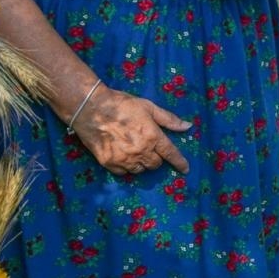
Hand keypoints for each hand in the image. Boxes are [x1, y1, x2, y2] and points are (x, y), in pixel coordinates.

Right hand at [72, 83, 191, 174]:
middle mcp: (140, 151)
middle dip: (156, 158)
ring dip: (141, 163)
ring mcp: (124, 159)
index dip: (179, 163)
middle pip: (155, 164)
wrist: (91, 108)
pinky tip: (123, 156)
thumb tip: (187, 126)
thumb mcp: (149, 107)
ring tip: (135, 151)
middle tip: (149, 147)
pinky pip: (123, 172)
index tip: (185, 169)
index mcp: (152, 136)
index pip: (170, 154)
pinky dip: (126, 167)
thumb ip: (169, 119)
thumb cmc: (122, 105)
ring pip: (140, 170)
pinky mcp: (108, 163)